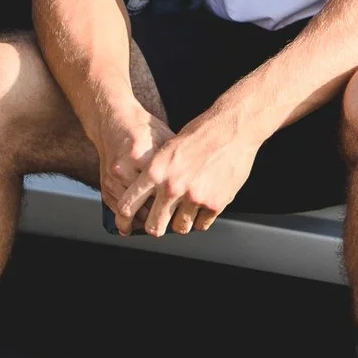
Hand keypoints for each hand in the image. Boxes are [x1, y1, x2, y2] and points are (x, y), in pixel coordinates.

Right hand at [93, 100, 173, 231]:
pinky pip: (117, 208)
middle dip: (161, 218)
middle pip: (145, 204)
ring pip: (130, 211)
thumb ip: (177, 163)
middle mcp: (125, 168)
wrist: (114, 120)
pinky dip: (129, 218)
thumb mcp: (166, 140)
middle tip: (175, 224)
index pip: (161, 190)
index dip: (175, 204)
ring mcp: (113, 177)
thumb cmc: (145, 130)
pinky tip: (141, 223)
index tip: (186, 211)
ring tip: (159, 226)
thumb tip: (196, 183)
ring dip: (145, 221)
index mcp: (143, 155)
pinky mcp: (105, 183)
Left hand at [112, 107, 258, 236]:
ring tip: (186, 211)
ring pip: (180, 228)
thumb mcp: (170, 148)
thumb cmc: (201, 134)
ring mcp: (194, 197)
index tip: (126, 224)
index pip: (128, 205)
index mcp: (156, 171)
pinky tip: (203, 206)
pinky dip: (201, 219)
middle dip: (155, 228)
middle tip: (159, 225)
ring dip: (181, 223)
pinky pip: (202, 225)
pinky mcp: (215, 203)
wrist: (233, 129)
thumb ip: (158, 173)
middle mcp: (172, 187)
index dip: (124, 219)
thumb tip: (149, 195)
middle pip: (154, 227)